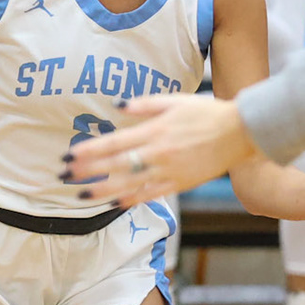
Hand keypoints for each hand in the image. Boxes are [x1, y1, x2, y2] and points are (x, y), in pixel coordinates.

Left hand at [59, 94, 259, 204]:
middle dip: (87, 172)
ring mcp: (169, 171)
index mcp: (154, 131)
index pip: (113, 143)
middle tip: (64, 177)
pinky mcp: (180, 184)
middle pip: (115, 166)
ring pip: (129, 185)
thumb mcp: (174, 101)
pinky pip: (151, 194)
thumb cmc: (206, 113)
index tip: (69, 156)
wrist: (240, 132)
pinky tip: (115, 203)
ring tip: (82, 196)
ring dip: (103, 191)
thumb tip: (118, 106)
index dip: (89, 151)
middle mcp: (158, 154)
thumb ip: (144, 105)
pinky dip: (131, 200)